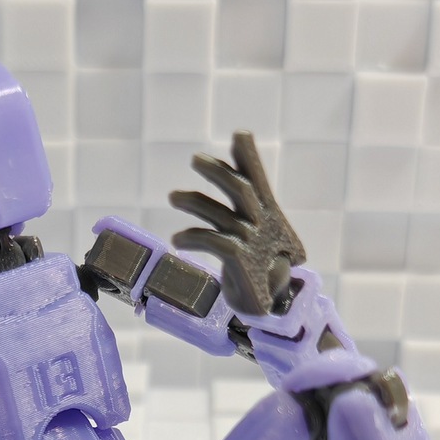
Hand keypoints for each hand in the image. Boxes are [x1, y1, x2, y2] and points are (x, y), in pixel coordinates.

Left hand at [169, 131, 306, 320]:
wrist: (267, 306)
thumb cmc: (259, 265)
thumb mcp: (255, 232)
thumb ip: (247, 203)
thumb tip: (242, 168)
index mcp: (267, 215)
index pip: (258, 180)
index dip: (249, 158)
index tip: (240, 133)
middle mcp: (261, 225)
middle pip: (241, 190)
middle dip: (218, 172)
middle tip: (195, 159)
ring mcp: (251, 243)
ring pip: (219, 215)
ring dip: (193, 203)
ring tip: (172, 197)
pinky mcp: (238, 261)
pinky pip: (210, 241)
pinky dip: (191, 237)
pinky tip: (177, 240)